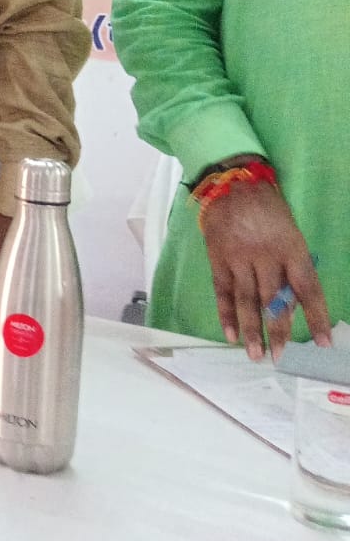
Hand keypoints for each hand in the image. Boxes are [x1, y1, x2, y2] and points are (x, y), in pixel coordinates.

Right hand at [203, 181, 331, 359]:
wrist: (232, 183)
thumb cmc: (268, 209)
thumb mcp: (290, 233)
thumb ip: (291, 265)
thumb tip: (292, 303)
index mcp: (291, 248)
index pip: (308, 289)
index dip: (316, 318)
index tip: (322, 343)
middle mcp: (266, 255)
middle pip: (274, 300)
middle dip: (278, 331)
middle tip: (279, 357)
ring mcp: (239, 257)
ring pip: (247, 300)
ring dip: (251, 330)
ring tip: (255, 354)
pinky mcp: (217, 257)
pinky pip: (223, 290)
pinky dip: (226, 313)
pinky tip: (230, 334)